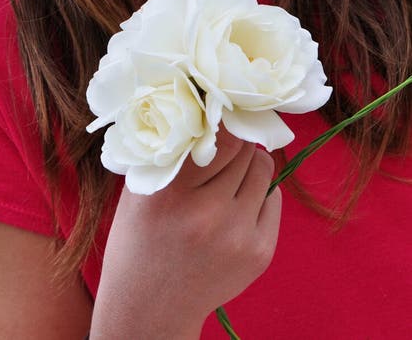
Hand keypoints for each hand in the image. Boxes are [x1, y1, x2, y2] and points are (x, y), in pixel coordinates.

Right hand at [91, 127, 280, 339]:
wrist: (150, 307)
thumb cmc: (139, 237)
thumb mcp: (140, 189)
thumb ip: (169, 150)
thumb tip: (202, 104)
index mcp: (170, 192)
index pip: (217, 135)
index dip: (220, 119)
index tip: (216, 112)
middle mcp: (207, 214)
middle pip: (243, 148)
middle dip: (235, 139)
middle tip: (223, 140)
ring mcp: (236, 236)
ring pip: (262, 169)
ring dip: (249, 161)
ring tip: (230, 170)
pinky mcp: (259, 254)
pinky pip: (273, 199)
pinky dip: (259, 192)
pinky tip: (236, 201)